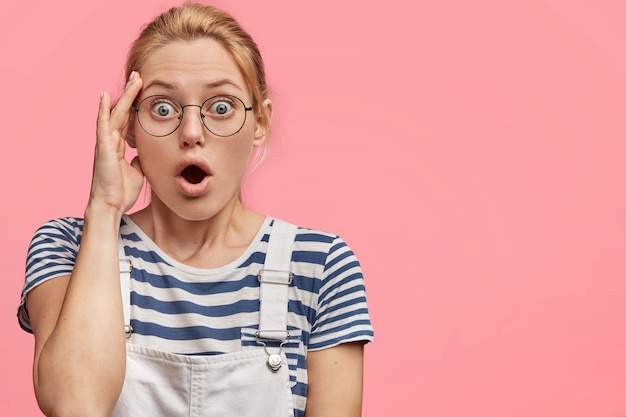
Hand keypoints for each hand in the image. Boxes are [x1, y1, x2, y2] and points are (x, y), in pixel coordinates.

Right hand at [89, 71, 143, 216]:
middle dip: (132, 94)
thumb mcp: (137, 172)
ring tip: (134, 78)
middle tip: (140, 76)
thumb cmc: (121, 192)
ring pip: (116, 113)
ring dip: (125, 96)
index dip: (136, 106)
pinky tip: (104, 96)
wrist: (110, 205)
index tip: (145, 91)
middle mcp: (111, 141)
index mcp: (119, 146)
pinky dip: (104, 110)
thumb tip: (144, 155)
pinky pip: (103, 125)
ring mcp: (106, 142)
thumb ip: (139, 160)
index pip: (129, 120)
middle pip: (123, 112)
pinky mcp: (103, 147)